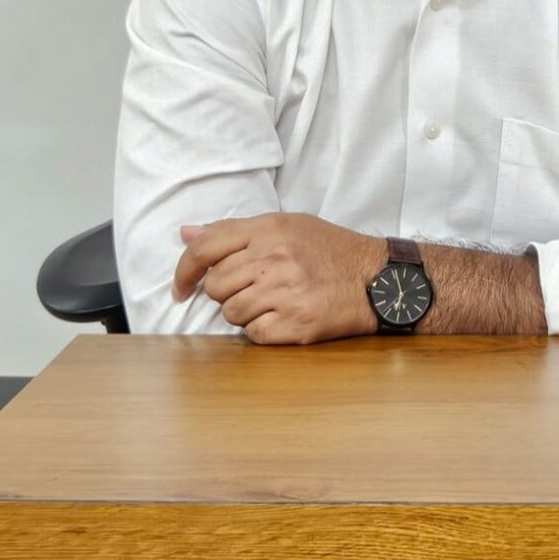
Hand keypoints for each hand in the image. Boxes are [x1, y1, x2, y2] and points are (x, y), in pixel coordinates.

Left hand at [172, 213, 385, 344]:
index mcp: (269, 228)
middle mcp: (274, 258)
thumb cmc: (331, 250)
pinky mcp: (295, 324)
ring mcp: (285, 292)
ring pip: (230, 312)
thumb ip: (235, 231)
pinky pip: (253, 334)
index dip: (184, 270)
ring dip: (245, 311)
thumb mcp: (287, 225)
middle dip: (226, 292)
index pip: (205, 248)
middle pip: (215, 285)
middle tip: (252, 288)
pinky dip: (263, 330)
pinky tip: (284, 316)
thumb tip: (186, 234)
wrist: (377, 278)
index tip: (180, 287)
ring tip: (273, 300)